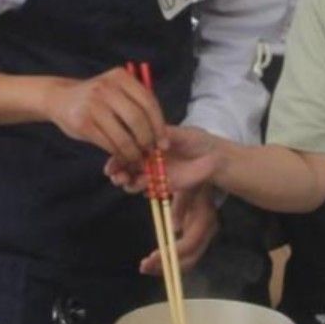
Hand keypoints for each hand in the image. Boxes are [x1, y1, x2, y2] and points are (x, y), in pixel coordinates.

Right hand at [43, 67, 166, 163]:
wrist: (59, 98)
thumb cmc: (95, 99)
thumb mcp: (115, 90)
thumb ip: (135, 104)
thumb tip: (161, 134)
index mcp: (120, 77)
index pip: (148, 102)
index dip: (159, 125)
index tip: (163, 142)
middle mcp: (107, 88)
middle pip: (138, 119)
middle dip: (147, 140)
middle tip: (150, 152)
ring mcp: (93, 104)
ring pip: (123, 136)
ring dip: (133, 152)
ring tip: (137, 158)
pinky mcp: (82, 122)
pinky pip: (108, 143)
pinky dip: (118, 154)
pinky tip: (122, 157)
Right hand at [105, 124, 223, 195]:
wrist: (213, 156)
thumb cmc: (196, 140)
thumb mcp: (178, 133)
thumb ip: (160, 134)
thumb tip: (144, 135)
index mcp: (147, 144)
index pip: (126, 149)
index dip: (116, 157)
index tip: (111, 164)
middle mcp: (147, 159)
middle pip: (125, 168)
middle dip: (118, 173)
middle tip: (117, 176)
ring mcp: (154, 173)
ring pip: (132, 181)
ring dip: (127, 182)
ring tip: (129, 180)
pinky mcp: (163, 185)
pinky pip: (147, 189)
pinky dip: (142, 188)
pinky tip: (143, 184)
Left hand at [138, 184, 219, 276]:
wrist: (207, 181)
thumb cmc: (192, 183)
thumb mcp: (185, 189)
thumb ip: (180, 206)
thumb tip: (173, 227)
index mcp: (205, 221)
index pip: (189, 244)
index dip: (171, 253)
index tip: (151, 257)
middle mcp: (207, 234)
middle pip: (189, 259)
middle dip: (166, 265)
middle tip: (143, 267)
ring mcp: (204, 239)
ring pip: (186, 262)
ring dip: (165, 267)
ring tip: (144, 268)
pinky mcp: (197, 240)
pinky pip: (184, 257)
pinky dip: (168, 261)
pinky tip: (153, 263)